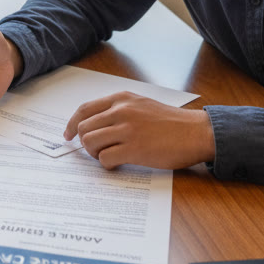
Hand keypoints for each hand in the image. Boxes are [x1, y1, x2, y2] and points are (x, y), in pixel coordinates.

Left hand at [63, 91, 215, 169]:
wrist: (196, 132)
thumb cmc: (171, 122)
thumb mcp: (141, 105)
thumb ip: (119, 110)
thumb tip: (96, 125)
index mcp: (121, 98)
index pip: (84, 109)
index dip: (71, 124)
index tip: (68, 135)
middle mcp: (121, 111)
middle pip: (84, 128)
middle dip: (85, 143)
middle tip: (96, 151)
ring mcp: (127, 130)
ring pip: (90, 143)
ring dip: (95, 154)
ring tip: (109, 157)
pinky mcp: (134, 149)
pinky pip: (105, 159)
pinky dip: (107, 164)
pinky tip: (118, 164)